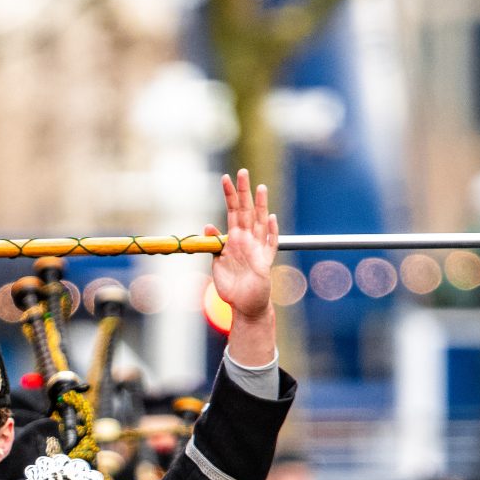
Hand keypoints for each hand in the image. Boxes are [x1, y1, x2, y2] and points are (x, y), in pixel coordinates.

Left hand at [215, 172, 278, 367]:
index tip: (225, 178)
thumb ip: (214, 245)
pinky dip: (270, 231)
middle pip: (246, 211)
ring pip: (260, 222)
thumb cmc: (231, 287)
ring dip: (260, 205)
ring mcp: (257, 249)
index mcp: (234, 240)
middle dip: (244, 192)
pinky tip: (270, 218)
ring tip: (261, 188)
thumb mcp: (217, 264)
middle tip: (242, 172)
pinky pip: (270, 244)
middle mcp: (247, 240)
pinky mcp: (265, 262)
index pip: (232, 211)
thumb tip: (208, 227)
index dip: (229, 195)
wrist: (245, 307)